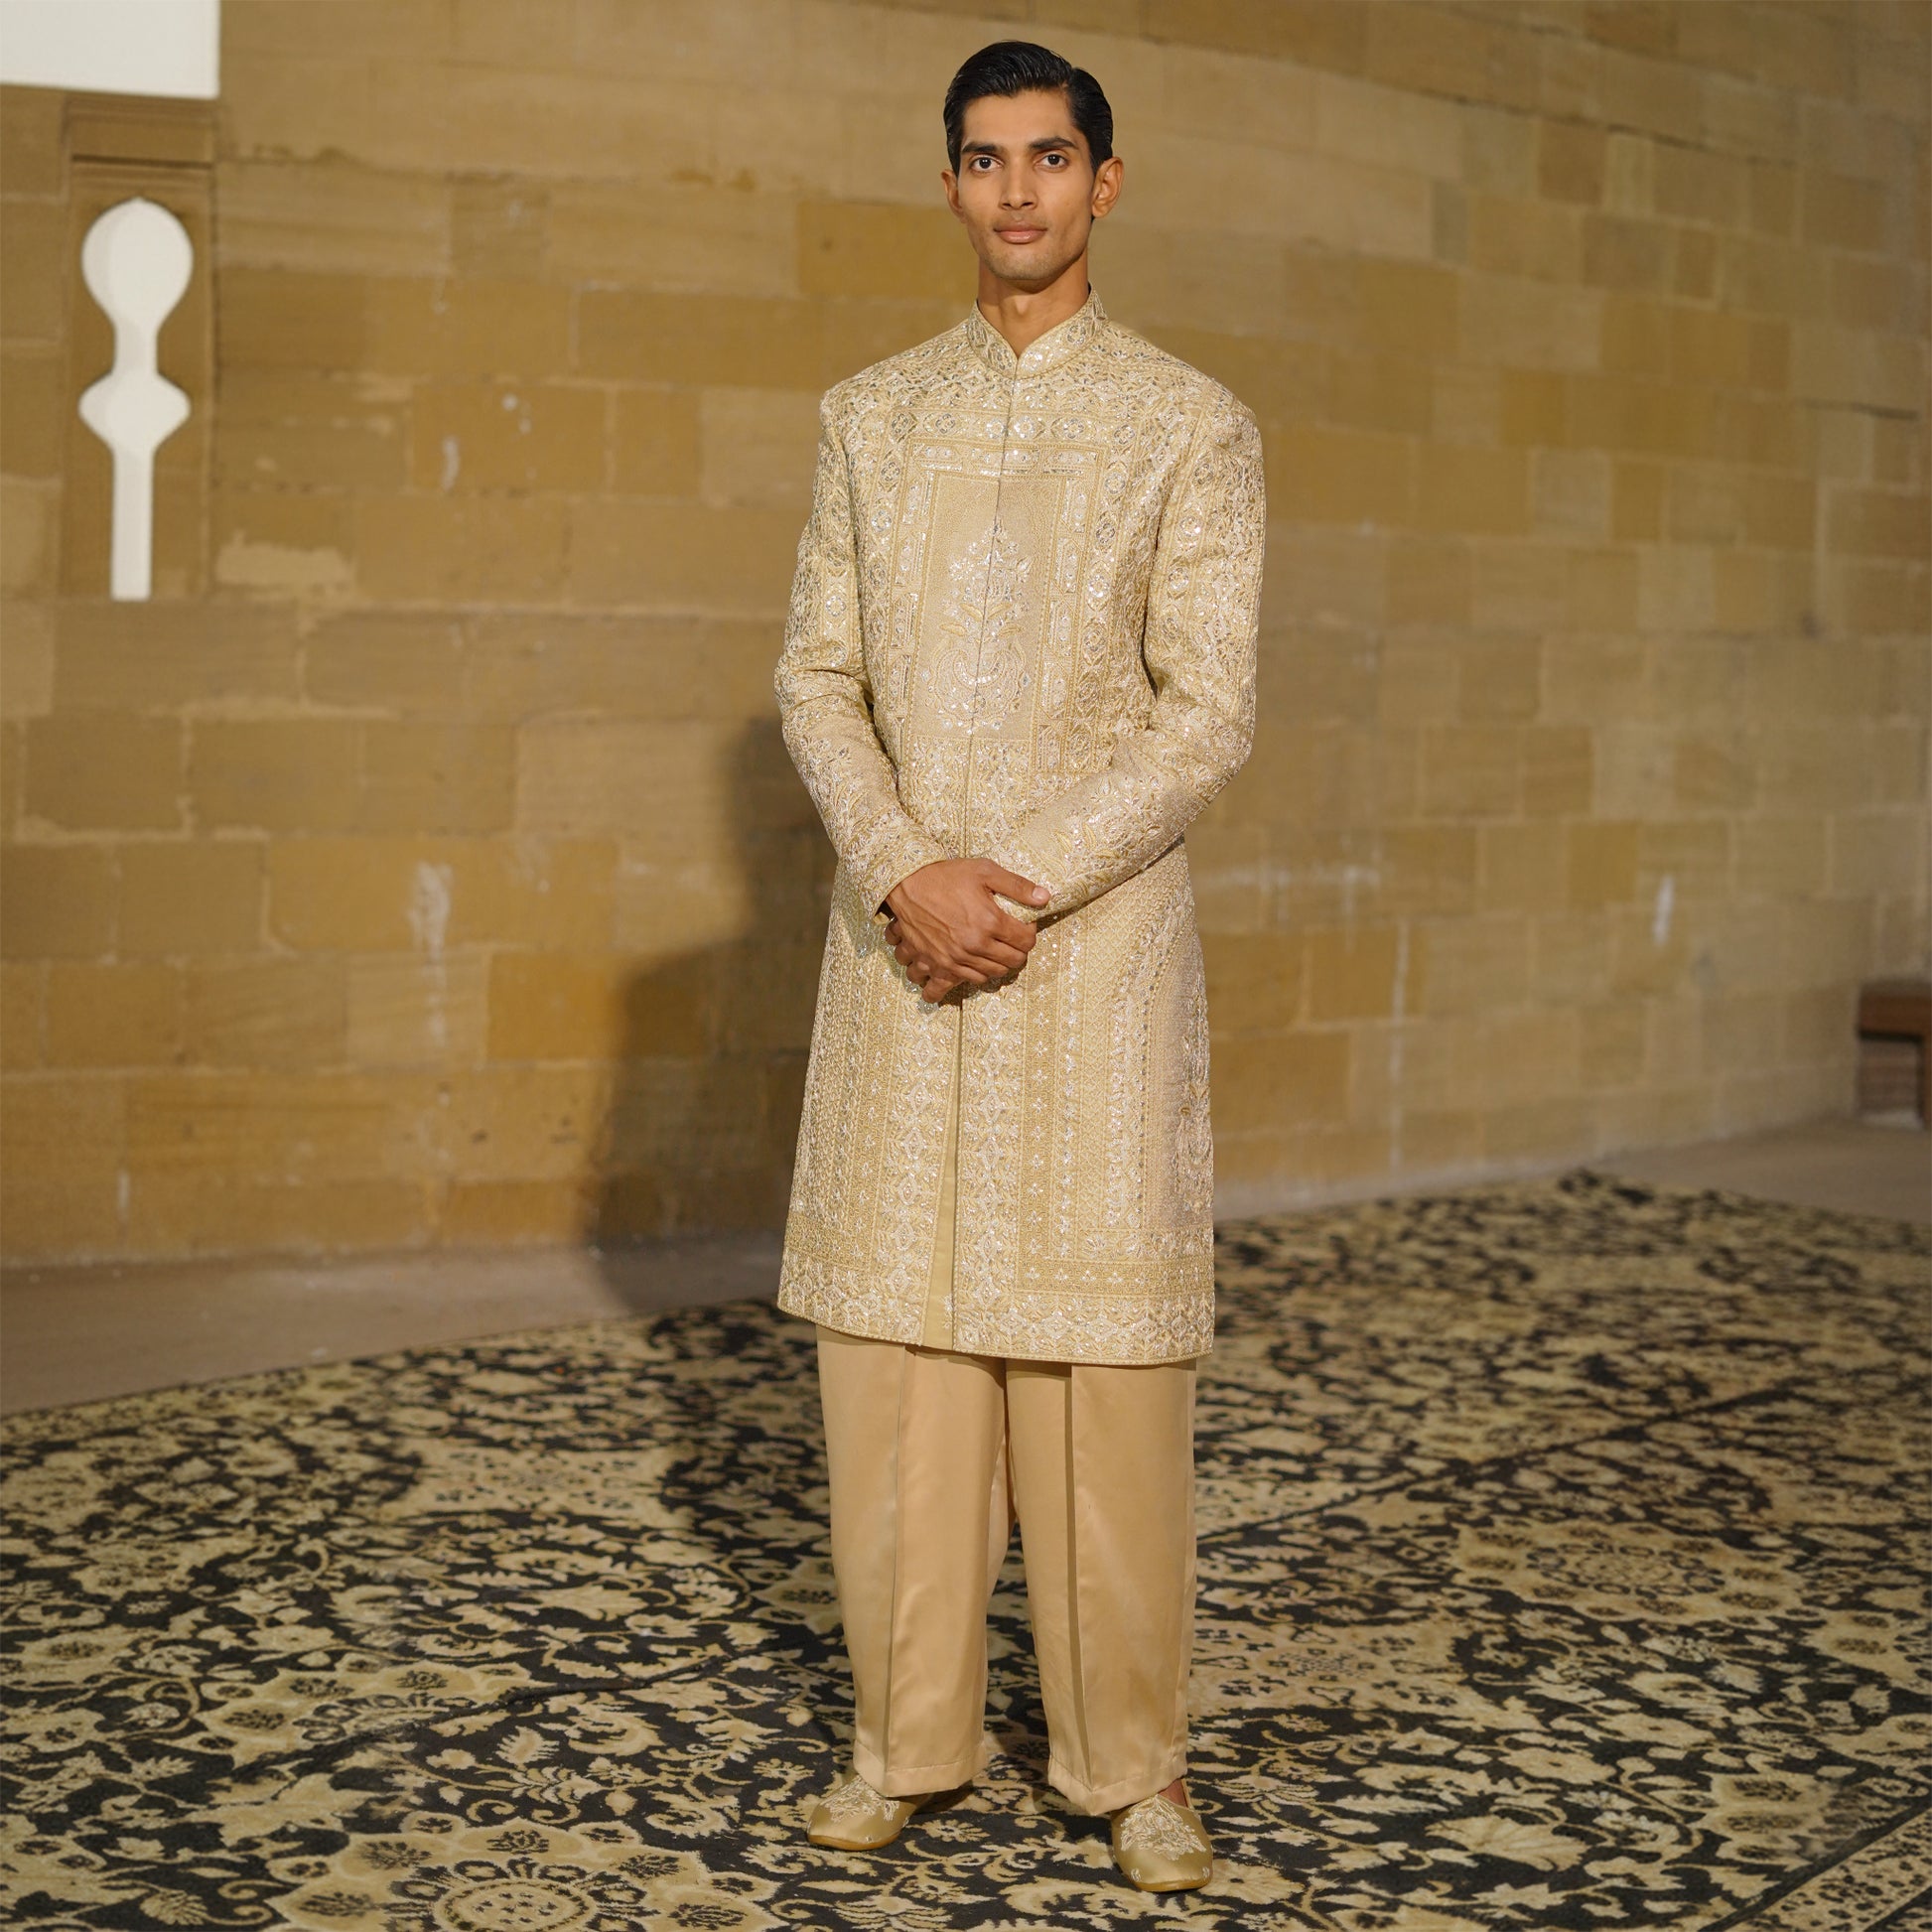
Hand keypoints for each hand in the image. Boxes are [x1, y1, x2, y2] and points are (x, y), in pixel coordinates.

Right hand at [882, 858, 1049, 1002]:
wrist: (906, 883)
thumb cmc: (946, 875)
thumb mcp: (985, 871)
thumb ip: (1017, 886)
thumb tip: (1046, 897)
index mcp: (990, 922)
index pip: (1026, 942)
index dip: (1029, 934)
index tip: (1023, 926)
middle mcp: (974, 946)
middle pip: (1011, 962)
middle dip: (1016, 951)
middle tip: (1010, 940)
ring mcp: (954, 959)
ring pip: (989, 976)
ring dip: (995, 965)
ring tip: (991, 952)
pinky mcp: (935, 964)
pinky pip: (953, 986)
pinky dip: (964, 981)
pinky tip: (968, 970)